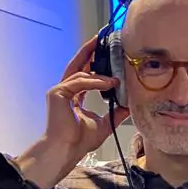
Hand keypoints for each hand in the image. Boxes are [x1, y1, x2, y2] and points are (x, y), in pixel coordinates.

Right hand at [15, 37, 129, 188]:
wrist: (67, 150)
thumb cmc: (80, 140)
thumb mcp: (104, 124)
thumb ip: (116, 113)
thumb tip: (130, 105)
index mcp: (74, 97)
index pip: (84, 75)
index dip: (94, 63)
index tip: (107, 54)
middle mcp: (65, 91)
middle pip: (78, 65)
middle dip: (89, 51)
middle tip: (101, 39)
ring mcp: (59, 91)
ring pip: (80, 73)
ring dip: (99, 72)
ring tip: (116, 74)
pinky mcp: (57, 93)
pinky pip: (79, 82)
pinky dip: (95, 81)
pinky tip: (108, 83)